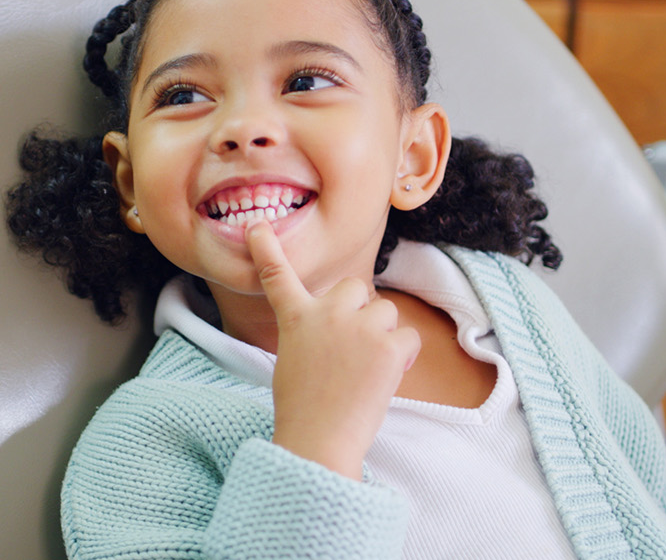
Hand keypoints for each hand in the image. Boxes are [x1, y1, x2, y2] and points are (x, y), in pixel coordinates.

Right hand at [248, 218, 420, 479]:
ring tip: (366, 369)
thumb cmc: (305, 410)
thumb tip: (344, 330)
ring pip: (386, 311)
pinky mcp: (388, 346)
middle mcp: (326, 314)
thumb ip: (313, 334)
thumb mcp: (294, 362)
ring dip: (383, 335)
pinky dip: (403, 357)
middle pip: (355, 287)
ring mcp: (359, 327)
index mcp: (296, 319)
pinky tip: (385, 378)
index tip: (257, 226)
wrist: (320, 440)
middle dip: (361, 309)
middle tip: (354, 345)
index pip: (279, 277)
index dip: (267, 250)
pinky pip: (408, 337)